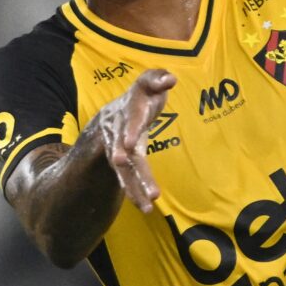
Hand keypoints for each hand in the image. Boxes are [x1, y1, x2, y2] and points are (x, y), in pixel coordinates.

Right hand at [100, 69, 175, 212]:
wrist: (116, 109)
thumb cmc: (142, 95)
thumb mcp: (149, 81)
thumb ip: (157, 78)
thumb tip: (170, 79)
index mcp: (128, 110)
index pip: (131, 120)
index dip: (130, 130)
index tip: (130, 144)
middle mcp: (119, 132)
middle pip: (125, 153)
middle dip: (135, 172)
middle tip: (149, 190)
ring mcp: (119, 148)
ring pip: (124, 171)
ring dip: (134, 188)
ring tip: (147, 206)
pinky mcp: (123, 162)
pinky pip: (127, 178)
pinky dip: (135, 192)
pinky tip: (145, 207)